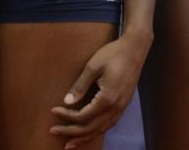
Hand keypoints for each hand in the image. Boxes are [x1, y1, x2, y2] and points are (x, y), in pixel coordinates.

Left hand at [50, 33, 148, 147]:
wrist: (135, 47)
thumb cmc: (113, 53)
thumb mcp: (93, 66)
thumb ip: (80, 85)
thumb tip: (66, 102)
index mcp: (108, 98)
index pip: (83, 115)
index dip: (66, 116)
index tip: (53, 110)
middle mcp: (116, 106)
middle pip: (91, 127)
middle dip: (71, 132)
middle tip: (53, 131)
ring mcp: (122, 106)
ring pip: (102, 129)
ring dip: (85, 137)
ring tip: (70, 143)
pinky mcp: (124, 104)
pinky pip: (110, 123)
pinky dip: (97, 131)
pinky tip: (90, 133)